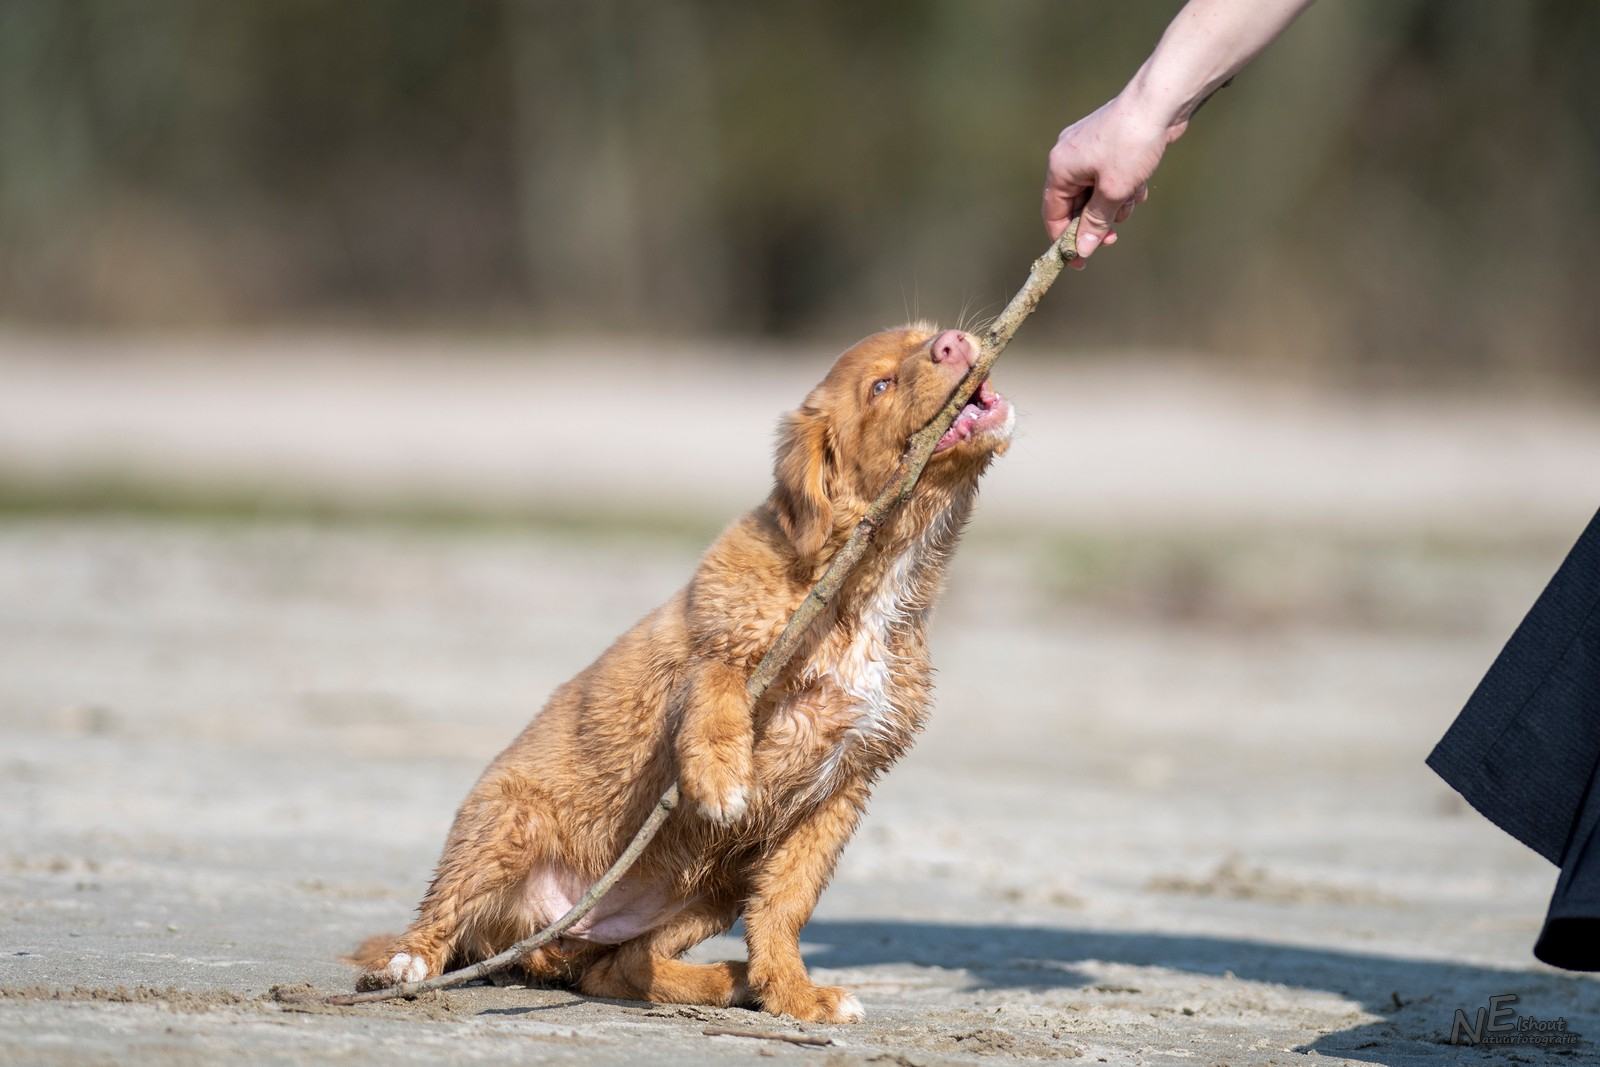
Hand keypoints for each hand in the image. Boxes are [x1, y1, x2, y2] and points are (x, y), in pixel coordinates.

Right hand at [1042, 94, 1179, 267]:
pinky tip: (1140, 184)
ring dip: (1114, 203)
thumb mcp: (1113, 191)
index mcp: (1060, 168)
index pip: (1053, 214)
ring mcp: (1088, 149)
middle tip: (1114, 234)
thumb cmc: (1131, 144)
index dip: (1065, 240)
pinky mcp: (1108, 145)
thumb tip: (1083, 249)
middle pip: (1076, 205)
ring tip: (1133, 197)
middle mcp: (1068, 157)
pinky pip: (1108, 177)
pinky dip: (1123, 186)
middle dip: (1097, 220)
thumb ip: (1095, 223)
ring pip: (1095, 192)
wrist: (1160, 102)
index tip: (1081, 261)